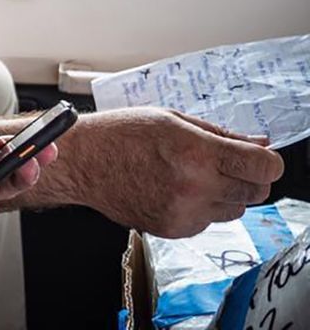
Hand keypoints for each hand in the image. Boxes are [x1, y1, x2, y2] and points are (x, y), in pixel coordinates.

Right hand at [76, 108, 284, 236]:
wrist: (82, 163)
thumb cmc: (120, 134)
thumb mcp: (171, 119)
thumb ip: (220, 134)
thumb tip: (259, 145)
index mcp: (195, 152)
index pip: (263, 167)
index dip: (267, 162)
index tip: (259, 158)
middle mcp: (193, 186)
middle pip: (256, 192)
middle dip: (248, 177)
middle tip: (225, 165)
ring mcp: (183, 212)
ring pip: (234, 210)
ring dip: (224, 194)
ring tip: (191, 176)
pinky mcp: (173, 229)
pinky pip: (207, 221)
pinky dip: (200, 207)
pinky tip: (174, 189)